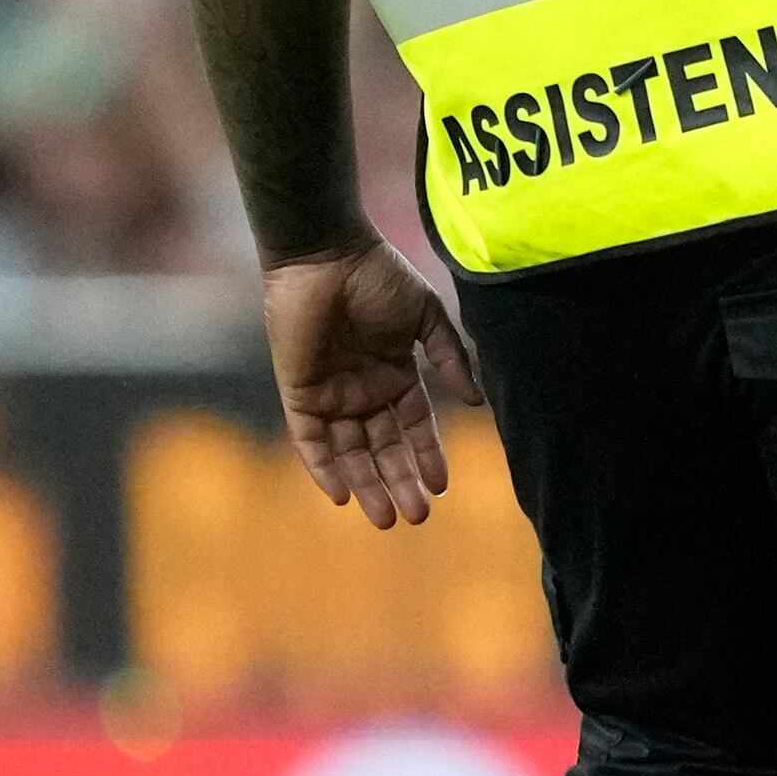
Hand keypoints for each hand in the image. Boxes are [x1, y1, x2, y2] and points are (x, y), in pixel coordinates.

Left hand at [263, 239, 480, 529]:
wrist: (326, 256)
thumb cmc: (379, 278)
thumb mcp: (426, 317)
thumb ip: (451, 358)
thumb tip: (477, 402)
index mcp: (395, 374)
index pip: (413, 426)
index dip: (427, 456)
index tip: (443, 486)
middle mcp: (362, 392)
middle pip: (382, 449)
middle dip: (399, 482)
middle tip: (417, 518)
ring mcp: (330, 395)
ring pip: (350, 453)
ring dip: (366, 485)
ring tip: (386, 518)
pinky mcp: (299, 394)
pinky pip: (310, 440)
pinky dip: (323, 467)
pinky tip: (341, 494)